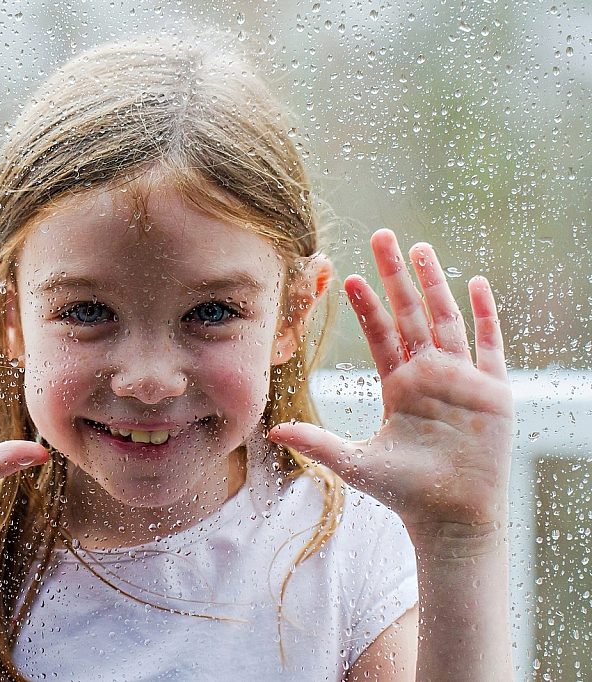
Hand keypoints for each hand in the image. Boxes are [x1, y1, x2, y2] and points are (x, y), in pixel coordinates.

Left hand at [269, 230, 512, 536]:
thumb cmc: (404, 492)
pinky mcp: (492, 391)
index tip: (347, 276)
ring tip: (419, 248)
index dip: (366, 305)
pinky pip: (489, 345)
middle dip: (395, 276)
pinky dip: (484, 314)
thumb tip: (272, 432)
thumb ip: (317, 442)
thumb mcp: (354, 463)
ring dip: (434, 283)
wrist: (451, 518)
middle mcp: (429, 375)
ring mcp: (461, 379)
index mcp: (399, 386)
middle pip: (410, 314)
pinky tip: (476, 283)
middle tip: (382, 236)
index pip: (380, 335)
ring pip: (446, 318)